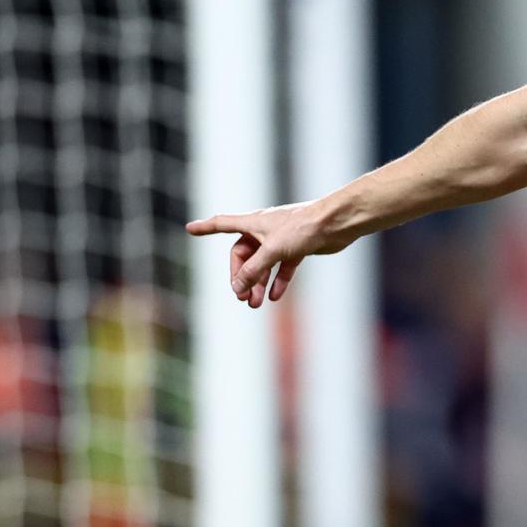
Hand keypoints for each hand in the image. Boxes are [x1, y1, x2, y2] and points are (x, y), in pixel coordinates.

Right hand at [184, 200, 338, 307]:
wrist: (336, 223)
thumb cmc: (303, 228)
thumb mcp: (272, 250)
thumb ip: (254, 269)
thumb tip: (239, 286)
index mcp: (253, 223)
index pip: (222, 224)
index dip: (205, 227)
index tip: (190, 229)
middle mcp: (265, 229)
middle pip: (243, 255)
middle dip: (242, 276)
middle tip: (242, 297)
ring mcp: (281, 239)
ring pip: (263, 264)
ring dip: (258, 283)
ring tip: (255, 304)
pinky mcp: (298, 248)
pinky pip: (282, 267)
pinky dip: (278, 281)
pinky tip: (275, 296)